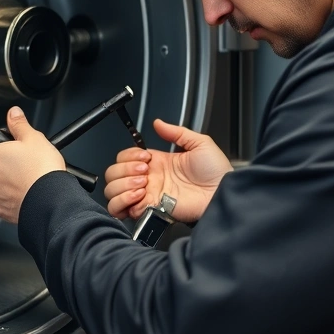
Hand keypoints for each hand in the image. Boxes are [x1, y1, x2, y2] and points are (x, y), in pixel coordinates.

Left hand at [0, 106, 65, 223]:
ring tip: (26, 179)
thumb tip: (13, 114)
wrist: (50, 199)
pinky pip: (2, 202)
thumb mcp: (33, 138)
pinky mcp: (0, 210)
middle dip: (4, 167)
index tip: (13, 152)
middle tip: (23, 166)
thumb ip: (19, 124)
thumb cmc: (42, 170)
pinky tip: (25, 192)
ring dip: (7, 183)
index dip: (2, 150)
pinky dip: (11, 198)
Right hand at [104, 119, 232, 222]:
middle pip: (113, 174)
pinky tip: (139, 195)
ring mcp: (146, 196)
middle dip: (123, 169)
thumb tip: (157, 122)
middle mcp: (148, 179)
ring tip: (141, 184)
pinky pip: (121, 210)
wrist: (222, 193)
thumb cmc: (216, 172)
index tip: (145, 157)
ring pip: (112, 192)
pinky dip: (123, 201)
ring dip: (121, 185)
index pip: (125, 157)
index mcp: (157, 163)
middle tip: (144, 170)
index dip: (129, 156)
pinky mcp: (148, 211)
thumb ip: (176, 131)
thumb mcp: (199, 143)